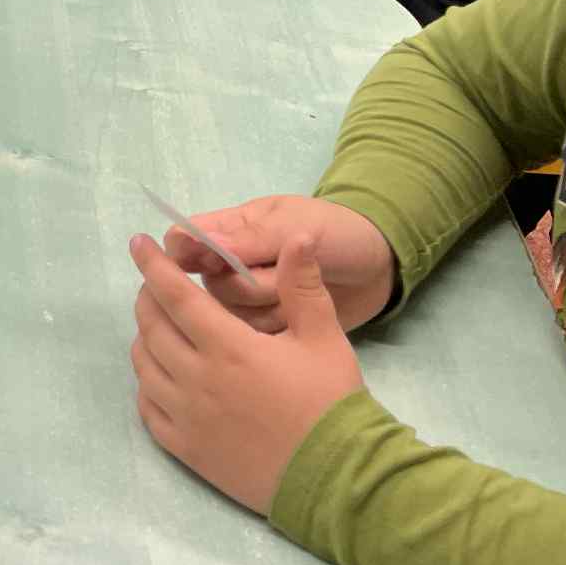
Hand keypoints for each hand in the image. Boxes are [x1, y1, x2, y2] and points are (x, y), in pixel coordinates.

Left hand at [130, 230, 365, 515]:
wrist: (337, 479)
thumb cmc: (331, 404)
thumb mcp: (325, 338)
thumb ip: (303, 286)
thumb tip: (298, 237)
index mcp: (229, 347)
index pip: (175, 294)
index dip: (152, 265)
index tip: (138, 243)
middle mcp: (197, 379)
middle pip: (151, 325)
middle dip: (148, 296)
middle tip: (158, 285)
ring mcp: (187, 416)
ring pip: (144, 364)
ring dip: (145, 337)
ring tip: (161, 326)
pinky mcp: (185, 449)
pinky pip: (147, 408)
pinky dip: (146, 383)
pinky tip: (161, 374)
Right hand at [164, 194, 397, 333]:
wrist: (380, 268)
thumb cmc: (337, 234)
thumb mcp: (297, 226)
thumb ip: (251, 238)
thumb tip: (200, 242)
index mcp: (231, 230)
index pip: (184, 242)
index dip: (187, 256)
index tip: (215, 264)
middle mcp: (232, 266)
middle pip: (209, 287)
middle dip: (248, 287)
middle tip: (281, 279)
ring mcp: (251, 299)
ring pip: (232, 316)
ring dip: (270, 308)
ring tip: (298, 296)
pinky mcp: (269, 326)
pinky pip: (256, 338)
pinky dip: (282, 329)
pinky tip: (302, 318)